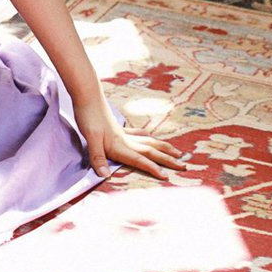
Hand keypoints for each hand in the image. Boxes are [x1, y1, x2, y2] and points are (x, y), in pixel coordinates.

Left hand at [74, 92, 190, 180]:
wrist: (87, 94)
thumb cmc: (88, 116)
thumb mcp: (91, 138)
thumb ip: (98, 157)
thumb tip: (105, 175)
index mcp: (120, 145)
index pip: (141, 159)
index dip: (153, 169)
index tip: (167, 177)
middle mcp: (126, 139)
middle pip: (151, 150)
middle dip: (168, 159)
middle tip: (184, 166)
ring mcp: (123, 132)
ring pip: (149, 141)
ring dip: (163, 148)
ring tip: (176, 152)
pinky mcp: (118, 127)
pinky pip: (137, 134)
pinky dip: (146, 137)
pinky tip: (149, 136)